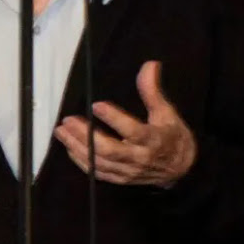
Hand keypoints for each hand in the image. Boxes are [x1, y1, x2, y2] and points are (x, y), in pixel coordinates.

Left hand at [54, 61, 195, 187]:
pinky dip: (82, 162)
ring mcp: (129, 171)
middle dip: (86, 136)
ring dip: (78, 147)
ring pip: (100, 162)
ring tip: (61, 131)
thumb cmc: (172, 135)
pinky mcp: (121, 179)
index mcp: (153, 140)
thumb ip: (153, 90)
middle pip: (110, 150)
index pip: (132, 131)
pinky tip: (69, 147)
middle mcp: (139, 158)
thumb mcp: (166, 111)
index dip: (114, 119)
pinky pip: (99, 173)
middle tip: (68, 120)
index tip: (96, 105)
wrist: (181, 169)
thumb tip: (150, 64)